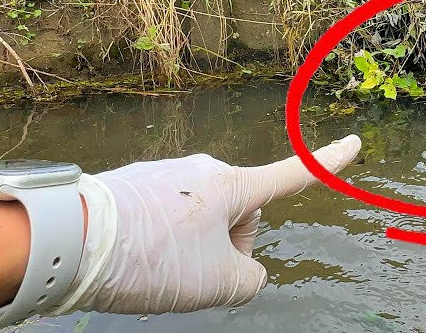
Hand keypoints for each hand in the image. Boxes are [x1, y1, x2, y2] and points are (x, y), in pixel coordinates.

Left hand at [48, 135, 360, 316]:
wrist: (71, 238)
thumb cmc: (153, 258)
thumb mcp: (219, 284)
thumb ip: (250, 280)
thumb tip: (242, 271)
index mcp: (232, 186)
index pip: (290, 177)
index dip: (326, 163)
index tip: (353, 141)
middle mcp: (201, 171)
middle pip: (236, 219)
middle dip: (224, 249)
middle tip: (191, 275)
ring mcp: (165, 176)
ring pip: (197, 224)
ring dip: (186, 251)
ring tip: (151, 270)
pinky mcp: (133, 187)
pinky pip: (163, 222)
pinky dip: (156, 246)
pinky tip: (129, 261)